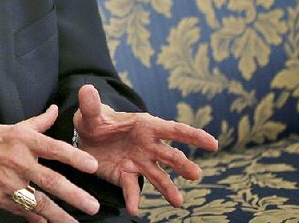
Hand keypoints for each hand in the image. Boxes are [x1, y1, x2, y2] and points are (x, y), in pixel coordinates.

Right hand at [0, 105, 99, 221]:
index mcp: (19, 139)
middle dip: (74, 195)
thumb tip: (53, 111)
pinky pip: (21, 211)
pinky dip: (36, 219)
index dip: (74, 157)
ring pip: (38, 202)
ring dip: (59, 215)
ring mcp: (6, 183)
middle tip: (92, 205)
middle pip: (50, 180)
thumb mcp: (5, 124)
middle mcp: (16, 162)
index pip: (53, 148)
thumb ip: (33, 124)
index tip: (92, 165)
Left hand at [73, 85, 217, 215]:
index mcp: (145, 125)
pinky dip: (133, 198)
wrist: (85, 139)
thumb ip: (91, 105)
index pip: (173, 129)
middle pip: (170, 155)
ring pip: (158, 176)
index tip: (213, 143)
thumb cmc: (95, 121)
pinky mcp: (127, 176)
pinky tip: (133, 209)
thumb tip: (87, 89)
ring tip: (178, 202)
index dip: (193, 135)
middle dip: (183, 164)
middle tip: (195, 174)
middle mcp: (148, 145)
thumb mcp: (91, 113)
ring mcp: (140, 162)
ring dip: (168, 189)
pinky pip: (132, 188)